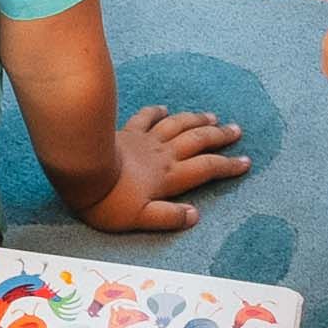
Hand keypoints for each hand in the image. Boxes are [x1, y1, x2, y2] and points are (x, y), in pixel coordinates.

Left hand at [80, 105, 252, 232]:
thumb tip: (195, 216)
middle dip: (220, 136)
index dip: (228, 166)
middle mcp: (163, 154)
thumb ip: (168, 218)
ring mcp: (146, 140)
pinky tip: (165, 108)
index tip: (246, 163)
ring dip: (197, 120)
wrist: (81, 172)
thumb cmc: (109, 201)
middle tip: (237, 131)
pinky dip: (158, 112)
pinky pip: (146, 117)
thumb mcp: (140, 219)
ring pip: (178, 125)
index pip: (207, 169)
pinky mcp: (127, 132)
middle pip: (198, 140)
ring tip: (213, 117)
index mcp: (170, 176)